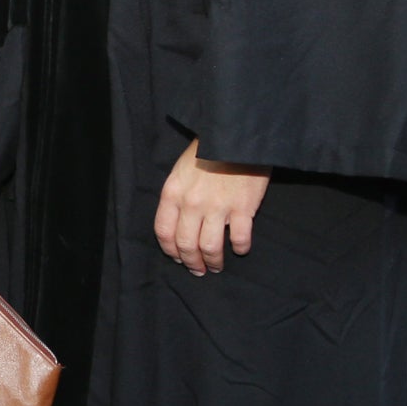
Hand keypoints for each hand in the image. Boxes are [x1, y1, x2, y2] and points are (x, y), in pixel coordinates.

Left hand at [153, 139, 268, 276]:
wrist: (235, 135)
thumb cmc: (206, 151)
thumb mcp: (180, 171)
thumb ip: (176, 197)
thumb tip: (179, 223)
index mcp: (172, 194)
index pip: (164, 232)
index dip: (170, 250)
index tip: (177, 258)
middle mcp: (191, 204)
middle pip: (186, 245)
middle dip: (191, 262)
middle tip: (198, 270)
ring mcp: (217, 208)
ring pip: (210, 247)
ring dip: (214, 262)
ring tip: (217, 267)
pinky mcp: (243, 208)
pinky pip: (239, 238)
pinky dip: (240, 248)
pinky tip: (240, 249)